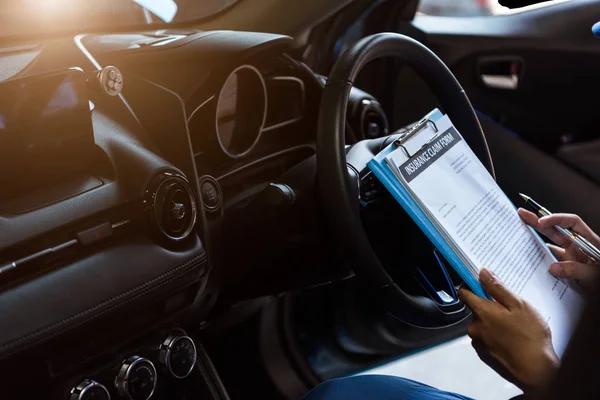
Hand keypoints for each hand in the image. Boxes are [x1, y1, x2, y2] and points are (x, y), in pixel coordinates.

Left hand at [458, 269, 558, 394]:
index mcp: (481, 312)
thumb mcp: (518, 305)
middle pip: (476, 310)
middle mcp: (474, 327)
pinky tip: (512, 340)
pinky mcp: (484, 355)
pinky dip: (496, 338)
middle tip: (510, 311)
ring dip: (493, 324)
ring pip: (482, 326)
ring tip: (515, 328)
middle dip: (490, 308)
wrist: (535, 371)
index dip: (470, 285)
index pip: (464, 293)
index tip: (479, 283)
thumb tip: (482, 272)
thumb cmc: (530, 336)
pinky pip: (487, 340)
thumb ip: (497, 288)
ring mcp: (478, 343)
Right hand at [519, 209, 599, 285]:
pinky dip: (542, 261)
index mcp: (588, 241)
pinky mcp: (566, 267)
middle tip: (522, 215)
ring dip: (537, 243)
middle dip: (538, 222)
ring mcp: (571, 257)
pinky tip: (532, 263)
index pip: (571, 222)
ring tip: (521, 238)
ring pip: (551, 246)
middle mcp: (578, 247)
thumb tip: (553, 268)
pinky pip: (551, 261)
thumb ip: (575, 270)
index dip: (556, 219)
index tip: (541, 222)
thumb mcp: (594, 274)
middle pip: (556, 230)